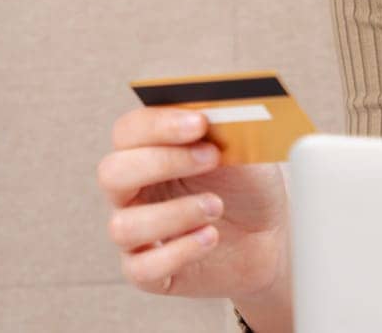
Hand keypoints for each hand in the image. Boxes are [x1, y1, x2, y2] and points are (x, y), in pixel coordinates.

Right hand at [97, 106, 288, 301]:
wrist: (269, 236)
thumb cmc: (247, 185)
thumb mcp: (244, 148)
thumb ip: (223, 127)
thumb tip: (213, 108)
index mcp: (149, 151)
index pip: (129, 131)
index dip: (158, 124)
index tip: (200, 123)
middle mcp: (134, 191)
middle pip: (112, 174)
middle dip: (161, 163)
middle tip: (211, 157)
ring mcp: (138, 234)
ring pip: (122, 227)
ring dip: (174, 214)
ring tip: (216, 206)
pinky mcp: (150, 273)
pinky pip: (142, 269)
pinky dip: (180, 251)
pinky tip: (211, 237)